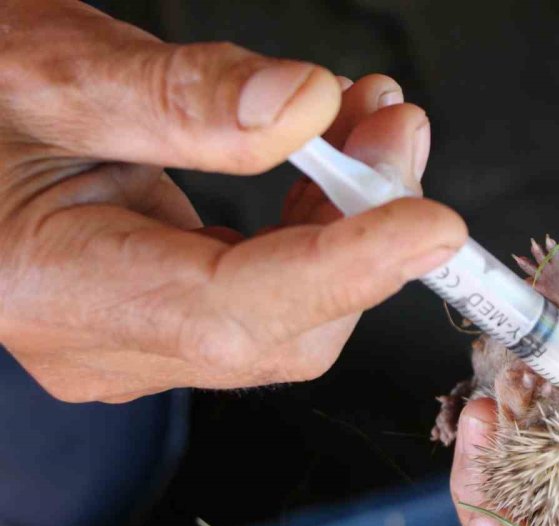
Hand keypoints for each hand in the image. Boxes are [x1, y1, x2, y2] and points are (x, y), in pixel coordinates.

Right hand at [0, 1, 464, 401]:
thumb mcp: (49, 72)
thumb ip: (177, 98)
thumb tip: (304, 106)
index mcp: (59, 291)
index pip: (235, 310)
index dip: (346, 269)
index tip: (431, 225)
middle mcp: (105, 342)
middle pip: (282, 326)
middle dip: (364, 230)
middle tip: (396, 128)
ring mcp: (136, 340)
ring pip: (288, 312)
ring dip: (350, 218)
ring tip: (371, 117)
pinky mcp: (160, 318)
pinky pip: (265, 291)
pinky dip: (314, 224)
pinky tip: (330, 155)